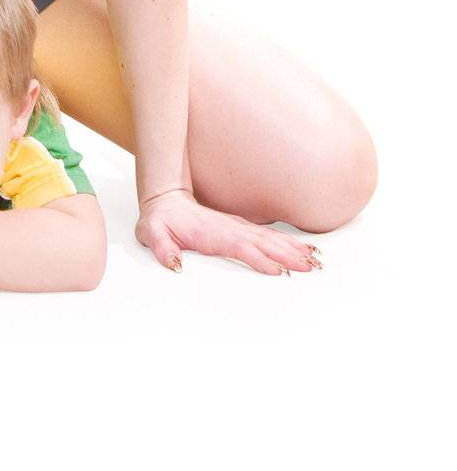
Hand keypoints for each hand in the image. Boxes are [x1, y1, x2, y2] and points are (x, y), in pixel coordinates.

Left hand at [135, 187, 323, 275]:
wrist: (167, 200)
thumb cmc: (161, 221)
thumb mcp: (152, 233)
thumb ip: (162, 247)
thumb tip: (173, 264)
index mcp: (212, 233)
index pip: (239, 246)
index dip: (258, 258)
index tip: (277, 271)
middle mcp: (231, 229)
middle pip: (264, 243)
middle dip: (288, 255)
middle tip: (311, 268)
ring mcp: (239, 228)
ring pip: (272, 239)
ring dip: (294, 249)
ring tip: (317, 260)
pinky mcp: (243, 230)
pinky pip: (270, 236)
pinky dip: (290, 243)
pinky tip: (307, 250)